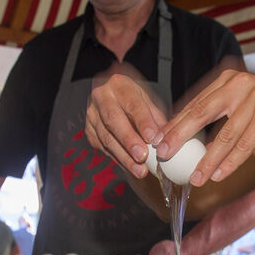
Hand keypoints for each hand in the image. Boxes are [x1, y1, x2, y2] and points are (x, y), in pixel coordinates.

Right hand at [85, 64, 167, 178]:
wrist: (112, 98)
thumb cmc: (133, 99)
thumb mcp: (147, 101)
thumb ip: (156, 118)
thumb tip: (164, 139)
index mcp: (119, 85)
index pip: (132, 104)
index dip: (143, 122)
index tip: (152, 138)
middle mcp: (102, 97)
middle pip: (113, 120)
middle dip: (129, 141)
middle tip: (142, 157)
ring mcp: (92, 114)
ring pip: (106, 137)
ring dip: (124, 156)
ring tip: (139, 169)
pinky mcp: (89, 131)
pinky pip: (103, 147)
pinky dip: (118, 159)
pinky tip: (130, 167)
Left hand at [158, 70, 254, 185]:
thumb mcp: (243, 105)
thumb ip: (219, 112)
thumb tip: (185, 134)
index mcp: (228, 80)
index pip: (195, 104)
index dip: (175, 124)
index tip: (159, 142)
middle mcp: (239, 84)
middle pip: (202, 113)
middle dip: (179, 136)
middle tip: (164, 154)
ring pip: (224, 134)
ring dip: (207, 159)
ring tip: (194, 177)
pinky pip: (245, 143)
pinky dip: (230, 162)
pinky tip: (218, 175)